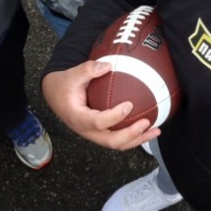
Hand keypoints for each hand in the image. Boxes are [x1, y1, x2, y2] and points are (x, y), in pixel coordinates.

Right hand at [42, 61, 160, 150]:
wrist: (55, 94)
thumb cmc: (64, 84)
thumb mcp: (72, 74)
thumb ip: (88, 69)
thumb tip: (108, 65)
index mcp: (77, 117)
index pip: (97, 122)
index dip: (114, 117)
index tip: (129, 104)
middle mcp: (85, 130)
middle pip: (110, 141)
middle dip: (130, 135)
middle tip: (146, 123)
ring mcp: (93, 134)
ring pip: (116, 144)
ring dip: (137, 140)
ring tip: (156, 131)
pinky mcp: (99, 133)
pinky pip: (117, 138)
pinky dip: (133, 136)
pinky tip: (148, 128)